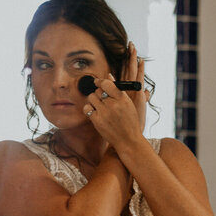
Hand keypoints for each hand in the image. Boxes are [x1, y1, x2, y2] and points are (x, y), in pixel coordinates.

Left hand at [84, 41, 149, 155]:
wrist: (128, 140)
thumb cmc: (129, 122)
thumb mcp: (128, 104)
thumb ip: (118, 90)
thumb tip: (108, 76)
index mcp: (122, 99)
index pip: (106, 83)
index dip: (100, 81)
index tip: (97, 82)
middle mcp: (113, 104)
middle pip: (98, 90)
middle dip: (99, 93)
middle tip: (102, 99)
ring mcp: (104, 112)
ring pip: (91, 97)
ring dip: (94, 100)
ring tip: (100, 107)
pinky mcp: (97, 120)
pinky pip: (87, 108)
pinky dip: (89, 109)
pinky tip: (95, 112)